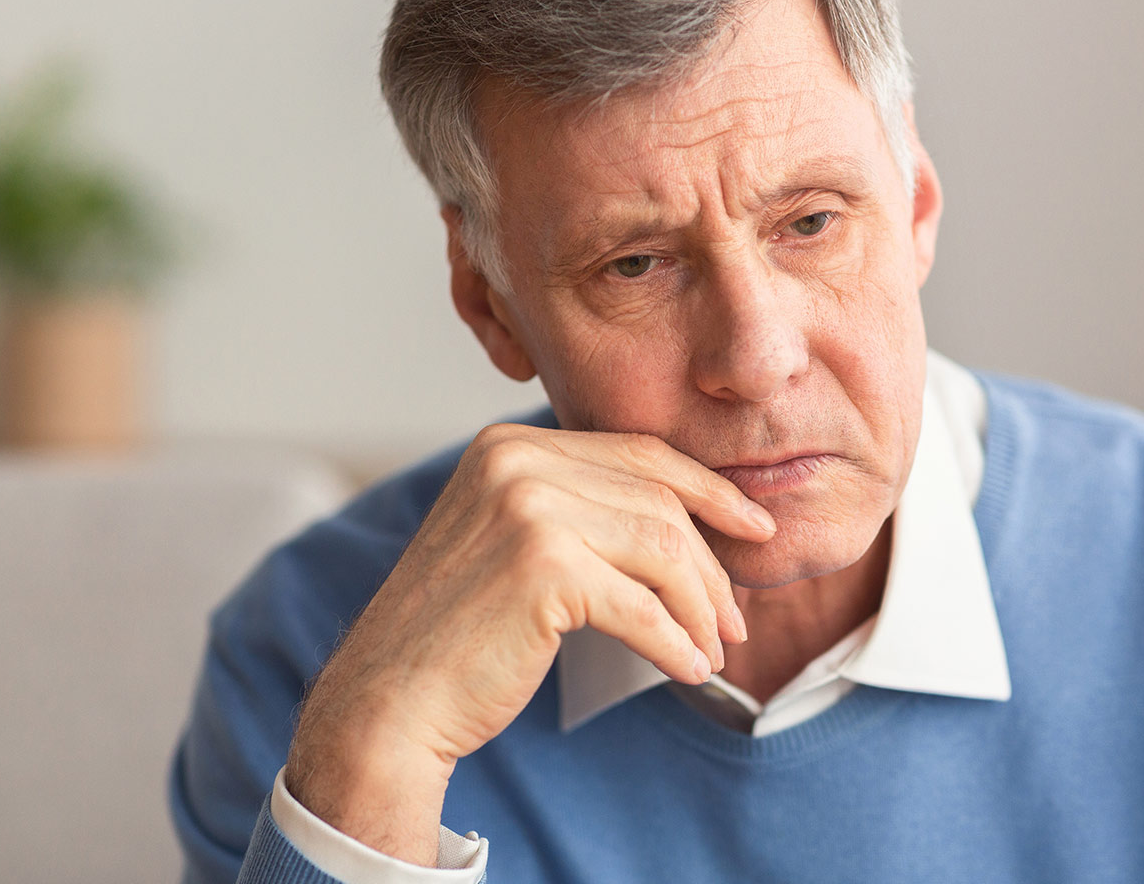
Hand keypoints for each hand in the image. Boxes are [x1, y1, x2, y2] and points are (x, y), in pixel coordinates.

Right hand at [284, 423, 774, 864]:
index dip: (707, 491)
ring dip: (699, 607)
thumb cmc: (458, 633)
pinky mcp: (541, 569)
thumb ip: (575, 507)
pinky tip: (688, 670)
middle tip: (735, 619)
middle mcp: (515, 461)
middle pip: (658, 499)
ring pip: (661, 547)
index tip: (753, 528)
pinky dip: (675, 643)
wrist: (389, 699)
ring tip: (711, 649)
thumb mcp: (510, 540)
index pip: (637, 454)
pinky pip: (642, 606)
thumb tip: (687, 516)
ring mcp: (526, 509)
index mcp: (508, 445)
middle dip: (710, 563)